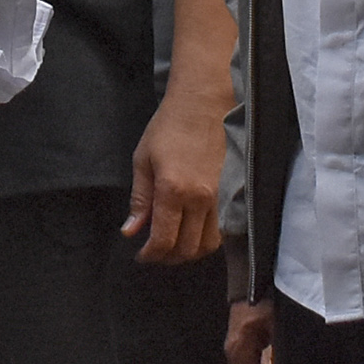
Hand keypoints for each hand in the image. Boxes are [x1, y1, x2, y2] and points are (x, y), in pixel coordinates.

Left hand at [123, 80, 227, 265]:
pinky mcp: (232, 194)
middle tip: (155, 251)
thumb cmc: (169, 128)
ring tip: (174, 245)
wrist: (203, 105)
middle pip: (187, 248)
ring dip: (189, 252)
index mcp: (173, 190)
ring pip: (208, 245)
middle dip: (168, 257)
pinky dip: (206, 239)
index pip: (163, 240)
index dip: (150, 254)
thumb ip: (140, 200)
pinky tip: (193, 232)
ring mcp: (220, 198)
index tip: (141, 254)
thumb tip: (131, 230)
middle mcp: (200, 199)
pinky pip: (222, 231)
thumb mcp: (143, 160)